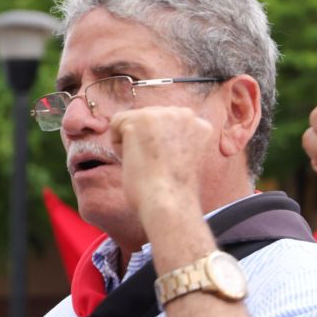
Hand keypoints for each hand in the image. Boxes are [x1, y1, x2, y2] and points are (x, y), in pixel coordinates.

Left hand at [109, 106, 215, 227]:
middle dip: (146, 141)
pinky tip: (134, 158)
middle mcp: (186, 114)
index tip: (165, 164)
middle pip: (149, 118)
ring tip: (147, 162)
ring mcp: (164, 114)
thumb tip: (152, 134)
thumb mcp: (186, 159)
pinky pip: (116, 124)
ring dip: (132, 142)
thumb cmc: (174, 192)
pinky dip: (117, 144)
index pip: (167, 124)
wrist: (169, 202)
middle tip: (155, 166)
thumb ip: (176, 140)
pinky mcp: (142, 119)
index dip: (159, 146)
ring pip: (132, 120)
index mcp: (200, 125)